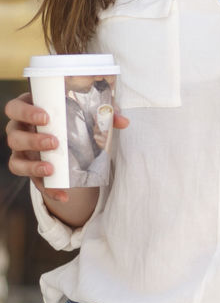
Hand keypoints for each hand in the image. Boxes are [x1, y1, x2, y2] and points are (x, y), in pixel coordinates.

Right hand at [5, 92, 128, 203]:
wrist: (69, 136)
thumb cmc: (73, 116)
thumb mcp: (88, 112)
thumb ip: (105, 114)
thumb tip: (124, 122)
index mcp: (29, 109)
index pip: (15, 108)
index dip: (26, 112)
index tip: (46, 117)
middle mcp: (19, 131)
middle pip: (13, 136)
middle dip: (32, 140)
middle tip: (55, 143)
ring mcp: (21, 152)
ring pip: (16, 161)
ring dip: (33, 166)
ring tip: (51, 169)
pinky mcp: (29, 170)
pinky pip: (32, 181)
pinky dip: (47, 189)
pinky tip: (63, 194)